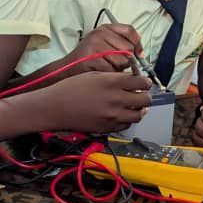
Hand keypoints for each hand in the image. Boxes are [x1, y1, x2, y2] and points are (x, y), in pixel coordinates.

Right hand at [36, 71, 151, 133]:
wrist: (56, 107)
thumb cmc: (72, 88)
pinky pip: (126, 125)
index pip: (141, 82)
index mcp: (112, 82)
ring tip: (134, 106)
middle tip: (141, 94)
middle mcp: (116, 99)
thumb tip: (130, 81)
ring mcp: (113, 115)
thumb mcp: (94, 75)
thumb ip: (114, 78)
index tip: (144, 82)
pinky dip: (127, 119)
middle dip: (145, 96)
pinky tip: (122, 114)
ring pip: (139, 115)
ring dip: (139, 109)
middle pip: (145, 99)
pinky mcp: (108, 127)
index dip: (145, 82)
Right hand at [66, 23, 143, 74]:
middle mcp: (99, 34)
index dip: (138, 44)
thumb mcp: (103, 44)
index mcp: (104, 28)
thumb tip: (140, 51)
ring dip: (118, 69)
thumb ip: (120, 43)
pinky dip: (109, 75)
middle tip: (115, 64)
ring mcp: (95, 45)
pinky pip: (112, 70)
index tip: (139, 54)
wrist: (66, 69)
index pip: (129, 31)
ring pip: (122, 61)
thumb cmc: (87, 59)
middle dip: (126, 60)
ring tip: (106, 68)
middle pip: (128, 48)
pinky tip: (101, 73)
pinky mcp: (91, 58)